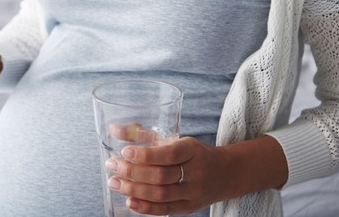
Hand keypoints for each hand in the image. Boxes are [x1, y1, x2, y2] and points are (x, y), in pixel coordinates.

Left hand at [106, 135, 287, 214]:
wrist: (225, 174)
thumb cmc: (193, 153)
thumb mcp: (176, 140)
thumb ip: (145, 135)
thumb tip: (113, 130)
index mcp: (192, 150)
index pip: (169, 154)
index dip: (146, 154)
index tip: (125, 151)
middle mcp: (195, 172)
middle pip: (161, 176)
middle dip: (133, 172)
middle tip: (112, 166)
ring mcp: (193, 193)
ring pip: (161, 194)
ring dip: (134, 189)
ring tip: (114, 182)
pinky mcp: (189, 207)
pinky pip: (165, 210)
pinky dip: (145, 207)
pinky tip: (129, 201)